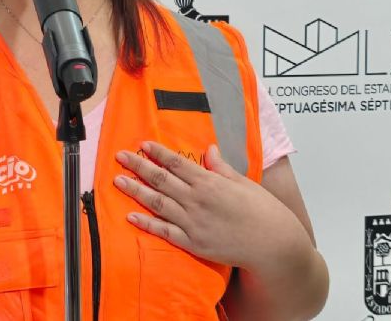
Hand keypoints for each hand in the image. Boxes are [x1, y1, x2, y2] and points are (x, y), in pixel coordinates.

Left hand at [113, 142, 308, 270]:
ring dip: (136, 191)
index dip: (157, 153)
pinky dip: (147, 223)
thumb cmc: (263, 212)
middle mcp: (197, 200)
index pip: (177, 163)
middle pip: (161, 180)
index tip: (142, 145)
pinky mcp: (192, 243)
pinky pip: (164, 231)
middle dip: (138, 166)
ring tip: (118, 181)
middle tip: (119, 157)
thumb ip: (221, 167)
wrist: (273, 245)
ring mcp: (192, 223)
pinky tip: (131, 216)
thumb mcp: (243, 182)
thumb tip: (208, 149)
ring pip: (157, 203)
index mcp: (210, 182)